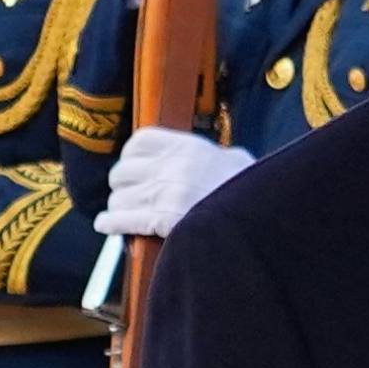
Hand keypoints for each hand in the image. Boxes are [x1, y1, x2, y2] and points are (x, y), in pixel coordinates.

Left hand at [100, 126, 251, 239]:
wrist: (262, 216)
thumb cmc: (251, 191)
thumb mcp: (233, 161)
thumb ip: (209, 158)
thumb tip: (206, 161)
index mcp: (188, 147)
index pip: (140, 142)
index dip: (131, 157)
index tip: (134, 167)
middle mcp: (171, 166)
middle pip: (122, 172)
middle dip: (124, 186)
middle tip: (132, 195)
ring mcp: (164, 192)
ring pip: (119, 198)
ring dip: (120, 208)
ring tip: (124, 214)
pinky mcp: (161, 219)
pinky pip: (120, 219)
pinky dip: (110, 223)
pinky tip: (106, 225)